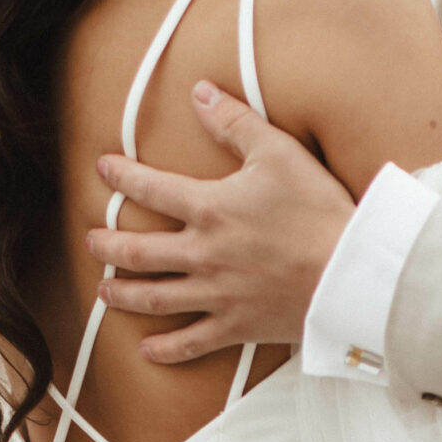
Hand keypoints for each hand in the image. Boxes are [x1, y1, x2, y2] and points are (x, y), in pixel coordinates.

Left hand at [85, 81, 354, 365]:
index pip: (150, 188)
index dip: (121, 176)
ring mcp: (215, 294)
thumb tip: (200, 92)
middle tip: (92, 241)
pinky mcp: (235, 325)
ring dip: (123, 294)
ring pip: (153, 298)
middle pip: (138, 251)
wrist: (348, 272)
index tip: (102, 169)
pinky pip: (190, 343)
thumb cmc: (318, 210)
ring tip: (105, 290)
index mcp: (209, 208)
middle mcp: (202, 254)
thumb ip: (235, 122)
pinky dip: (165, 349)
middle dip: (108, 245)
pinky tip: (146, 349)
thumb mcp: (279, 153)